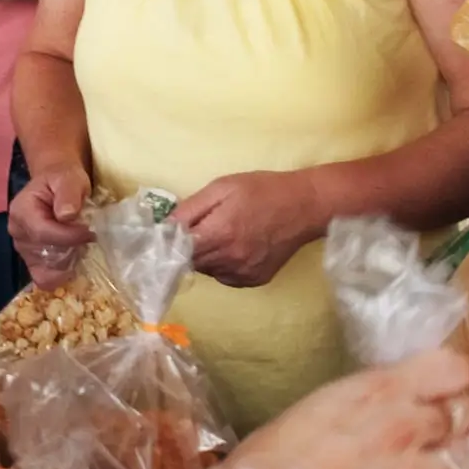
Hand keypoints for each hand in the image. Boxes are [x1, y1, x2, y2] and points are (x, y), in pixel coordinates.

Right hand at [9, 165, 94, 287]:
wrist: (57, 184)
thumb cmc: (63, 180)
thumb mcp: (69, 178)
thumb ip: (68, 194)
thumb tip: (67, 215)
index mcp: (21, 211)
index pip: (43, 233)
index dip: (69, 237)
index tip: (91, 232)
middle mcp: (18, 232)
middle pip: (44, 255)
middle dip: (71, 250)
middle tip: (87, 238)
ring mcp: (24, 249)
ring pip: (46, 270)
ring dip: (68, 262)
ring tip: (80, 245)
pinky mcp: (33, 261)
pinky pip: (46, 278)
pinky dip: (62, 271)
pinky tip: (74, 257)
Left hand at [175, 171, 319, 288]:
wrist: (304, 206)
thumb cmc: (262, 190)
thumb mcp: (222, 187)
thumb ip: (191, 208)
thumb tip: (164, 225)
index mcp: (219, 233)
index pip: (177, 250)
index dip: (170, 241)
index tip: (169, 232)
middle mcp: (230, 259)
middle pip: (191, 262)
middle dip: (189, 247)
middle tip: (202, 227)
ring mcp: (243, 273)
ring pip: (208, 270)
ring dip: (206, 256)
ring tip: (223, 234)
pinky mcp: (254, 280)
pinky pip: (225, 276)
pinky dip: (223, 264)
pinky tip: (236, 245)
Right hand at [230, 349, 468, 468]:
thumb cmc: (274, 449)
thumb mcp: (320, 400)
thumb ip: (366, 394)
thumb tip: (394, 395)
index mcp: (381, 390)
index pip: (451, 369)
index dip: (455, 373)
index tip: (448, 380)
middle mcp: (407, 426)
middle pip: (458, 412)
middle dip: (454, 413)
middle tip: (443, 419)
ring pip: (462, 455)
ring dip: (464, 452)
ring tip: (464, 450)